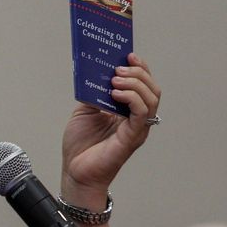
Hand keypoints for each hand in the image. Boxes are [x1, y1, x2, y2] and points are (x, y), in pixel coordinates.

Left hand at [61, 53, 160, 205]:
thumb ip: (94, 92)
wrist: (75, 171)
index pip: (142, 84)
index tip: (127, 54)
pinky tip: (116, 93)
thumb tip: (97, 71)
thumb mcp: (85, 110)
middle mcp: (135, 118)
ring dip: (136, 83)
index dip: (139, 67)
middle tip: (119, 68)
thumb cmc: (81, 146)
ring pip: (151, 98)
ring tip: (116, 80)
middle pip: (151, 88)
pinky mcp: (132, 137)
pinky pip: (142, 113)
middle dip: (138, 73)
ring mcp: (136, 128)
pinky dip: (132, 99)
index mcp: (126, 110)